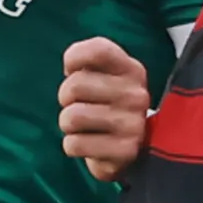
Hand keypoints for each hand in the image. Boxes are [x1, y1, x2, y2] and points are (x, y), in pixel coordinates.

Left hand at [59, 36, 152, 181]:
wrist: (129, 151)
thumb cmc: (106, 106)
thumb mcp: (104, 76)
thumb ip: (88, 60)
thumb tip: (71, 66)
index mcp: (132, 70)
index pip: (98, 50)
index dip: (74, 58)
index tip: (72, 70)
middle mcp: (137, 95)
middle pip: (74, 86)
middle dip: (65, 98)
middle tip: (78, 106)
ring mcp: (133, 124)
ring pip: (71, 117)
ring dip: (67, 124)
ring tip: (82, 127)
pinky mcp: (124, 151)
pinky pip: (74, 144)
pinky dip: (72, 146)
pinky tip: (88, 145)